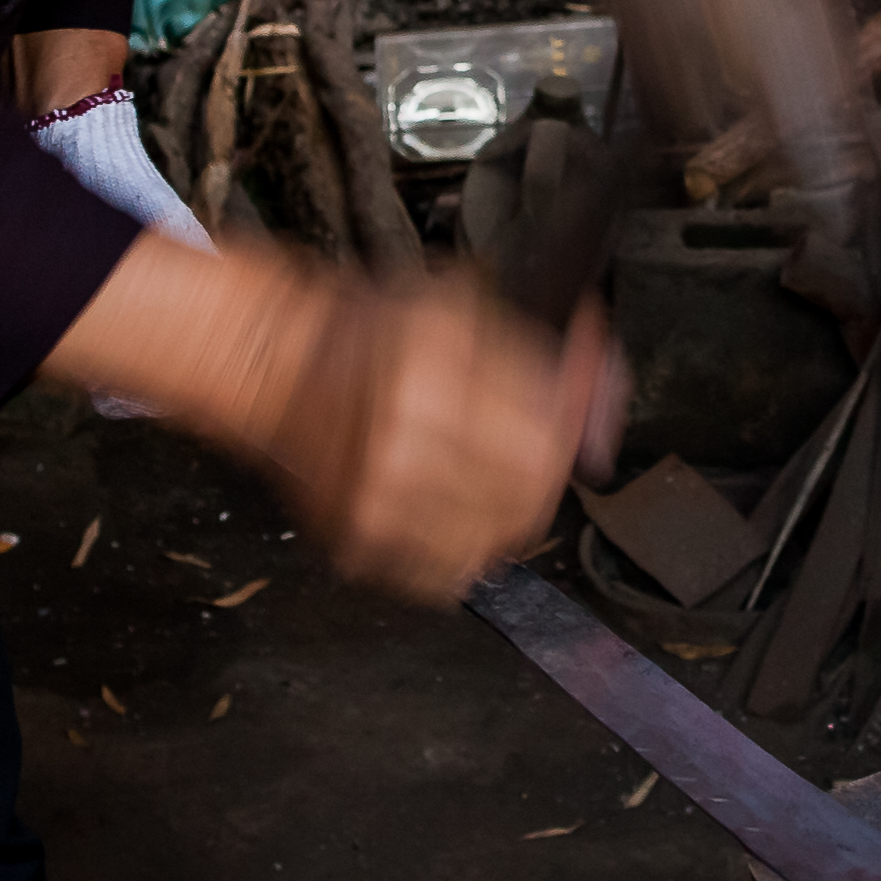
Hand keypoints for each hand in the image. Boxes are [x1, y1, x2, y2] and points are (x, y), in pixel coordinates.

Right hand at [41, 233, 618, 602]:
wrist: (275, 364)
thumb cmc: (368, 330)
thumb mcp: (457, 305)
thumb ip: (535, 350)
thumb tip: (605, 384)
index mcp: (435, 366)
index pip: (548, 428)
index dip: (577, 426)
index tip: (581, 421)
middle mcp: (405, 436)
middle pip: (530, 493)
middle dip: (546, 476)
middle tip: (533, 456)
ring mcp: (376, 496)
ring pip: (492, 542)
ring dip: (505, 517)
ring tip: (485, 483)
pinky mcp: (354, 538)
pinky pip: (441, 575)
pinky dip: (460, 554)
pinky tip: (450, 514)